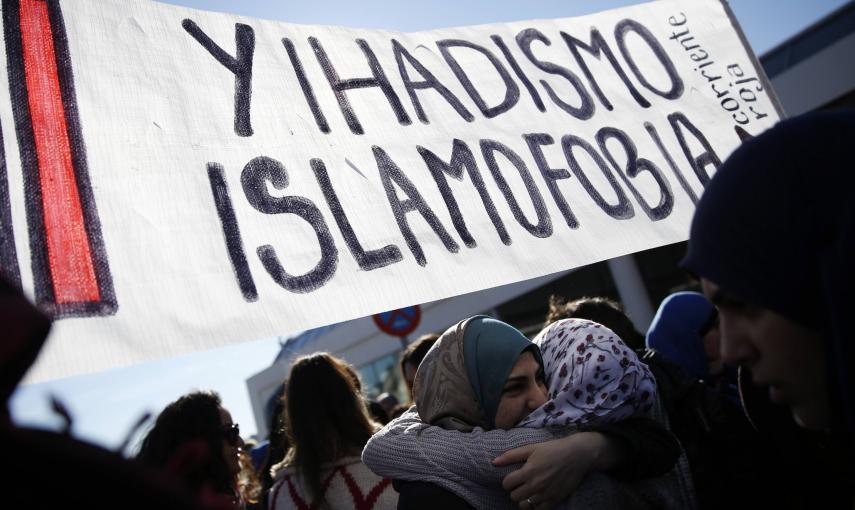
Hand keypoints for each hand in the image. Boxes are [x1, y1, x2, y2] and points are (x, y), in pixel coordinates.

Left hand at [492, 432, 622, 508]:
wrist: (577, 455)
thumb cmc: (553, 449)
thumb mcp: (531, 448)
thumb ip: (511, 456)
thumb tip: (494, 462)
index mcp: (528, 471)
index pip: (507, 484)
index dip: (508, 481)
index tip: (514, 478)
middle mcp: (535, 485)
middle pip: (514, 496)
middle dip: (515, 490)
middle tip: (521, 484)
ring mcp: (545, 494)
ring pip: (524, 506)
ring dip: (524, 499)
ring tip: (528, 492)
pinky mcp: (555, 499)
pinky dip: (535, 506)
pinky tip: (537, 498)